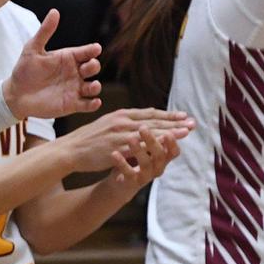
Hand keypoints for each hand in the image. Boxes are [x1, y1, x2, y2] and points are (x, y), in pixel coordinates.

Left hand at [2, 9, 102, 118]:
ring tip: (92, 85)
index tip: (95, 49)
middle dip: (94, 66)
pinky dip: (93, 104)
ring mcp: (75, 89)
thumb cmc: (24, 70)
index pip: (86, 52)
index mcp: (68, 58)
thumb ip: (45, 31)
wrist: (15, 94)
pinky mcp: (72, 104)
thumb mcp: (32, 49)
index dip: (92, 50)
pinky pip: (87, 105)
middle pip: (92, 67)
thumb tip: (55, 11)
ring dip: (95, 86)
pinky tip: (94, 102)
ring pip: (93, 87)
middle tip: (88, 66)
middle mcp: (74, 72)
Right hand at [61, 108, 194, 171]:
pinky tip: (166, 147)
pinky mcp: (117, 147)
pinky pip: (140, 146)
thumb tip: (141, 124)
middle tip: (192, 123)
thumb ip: (124, 124)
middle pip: (154, 121)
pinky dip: (154, 145)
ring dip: (170, 132)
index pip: (149, 113)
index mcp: (120, 115)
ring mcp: (119, 134)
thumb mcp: (107, 125)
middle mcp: (122, 121)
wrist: (71, 150)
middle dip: (175, 122)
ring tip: (186, 132)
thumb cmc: (88, 140)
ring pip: (150, 132)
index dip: (168, 115)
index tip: (184, 116)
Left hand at [108, 127, 179, 191]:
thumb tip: (165, 115)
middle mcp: (157, 167)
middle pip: (160, 154)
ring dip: (139, 150)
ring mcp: (145, 176)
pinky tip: (115, 154)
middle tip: (143, 128)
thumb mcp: (145, 148)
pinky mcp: (131, 182)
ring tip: (131, 139)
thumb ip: (154, 134)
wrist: (119, 184)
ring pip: (146, 164)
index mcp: (162, 158)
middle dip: (154, 140)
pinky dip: (122, 163)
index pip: (173, 149)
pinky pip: (128, 173)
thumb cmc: (135, 161)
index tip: (169, 131)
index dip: (173, 139)